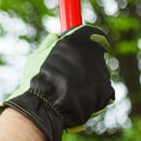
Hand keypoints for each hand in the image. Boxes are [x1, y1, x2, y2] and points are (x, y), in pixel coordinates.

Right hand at [0, 25, 114, 140]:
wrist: (43, 106)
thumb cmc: (35, 81)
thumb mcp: (37, 57)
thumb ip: (49, 45)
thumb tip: (54, 37)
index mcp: (75, 41)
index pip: (94, 34)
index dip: (91, 41)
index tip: (87, 48)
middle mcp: (91, 53)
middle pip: (98, 56)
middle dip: (89, 64)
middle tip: (74, 76)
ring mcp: (101, 72)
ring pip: (100, 75)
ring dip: (91, 81)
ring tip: (72, 91)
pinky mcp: (106, 90)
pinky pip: (104, 92)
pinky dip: (94, 97)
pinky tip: (79, 100)